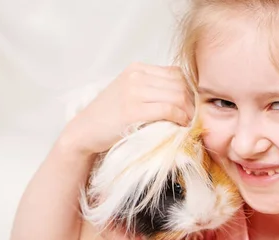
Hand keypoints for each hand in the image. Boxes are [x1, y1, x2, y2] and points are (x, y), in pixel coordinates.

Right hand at [60, 62, 193, 156]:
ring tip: (188, 123)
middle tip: (193, 118)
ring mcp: (133, 92)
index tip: (191, 106)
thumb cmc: (110, 116)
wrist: (84, 131)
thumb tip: (186, 95)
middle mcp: (135, 76)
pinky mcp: (132, 111)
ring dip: (189, 112)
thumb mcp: (130, 92)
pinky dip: (180, 119)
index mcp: (136, 68)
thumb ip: (152, 88)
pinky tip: (181, 126)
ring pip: (177, 96)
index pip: (176, 73)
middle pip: (180, 84)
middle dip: (192, 103)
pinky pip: (168, 110)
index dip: (189, 90)